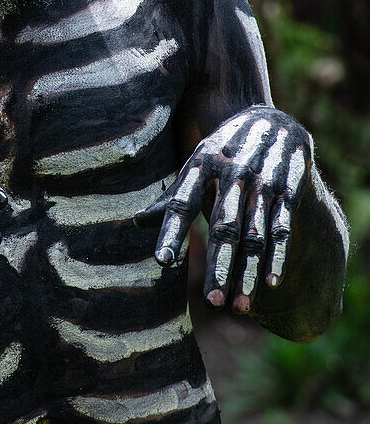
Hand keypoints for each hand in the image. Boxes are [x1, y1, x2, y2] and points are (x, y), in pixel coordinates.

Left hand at [134, 109, 312, 312]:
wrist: (270, 119)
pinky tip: (271, 282)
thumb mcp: (196, 165)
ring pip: (254, 233)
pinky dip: (277, 255)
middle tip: (211, 300)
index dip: (171, 231)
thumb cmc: (223, 151)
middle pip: (223, 226)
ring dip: (248, 270)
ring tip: (240, 303)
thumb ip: (172, 197)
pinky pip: (281, 227)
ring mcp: (261, 181)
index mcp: (200, 166)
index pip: (182, 202)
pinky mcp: (287, 189)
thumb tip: (136, 223)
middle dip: (219, 264)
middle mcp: (230, 172)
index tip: (162, 261)